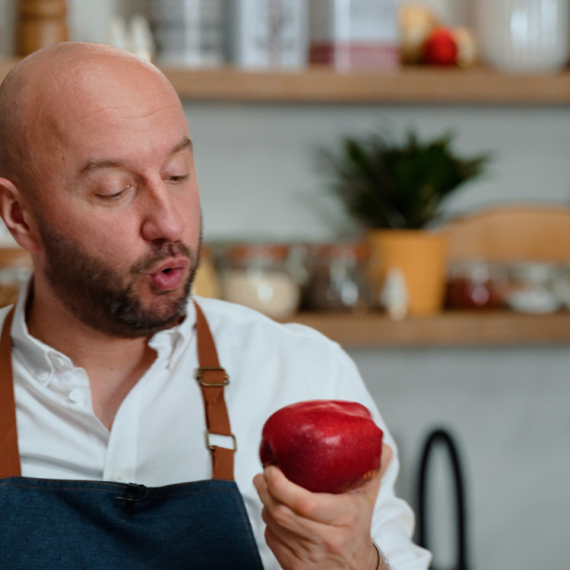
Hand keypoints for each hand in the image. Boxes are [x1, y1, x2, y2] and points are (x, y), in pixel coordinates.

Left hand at [253, 442, 392, 569]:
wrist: (357, 567)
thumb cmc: (357, 526)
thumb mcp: (368, 497)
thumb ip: (375, 469)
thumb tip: (383, 445)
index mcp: (344, 517)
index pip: (306, 503)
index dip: (282, 485)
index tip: (273, 469)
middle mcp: (327, 539)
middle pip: (283, 512)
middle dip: (266, 489)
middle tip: (263, 473)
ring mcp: (310, 557)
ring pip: (274, 525)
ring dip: (265, 503)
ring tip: (265, 487)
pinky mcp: (295, 568)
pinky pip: (271, 539)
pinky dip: (268, 522)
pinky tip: (274, 510)